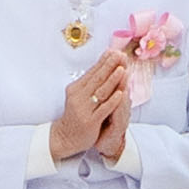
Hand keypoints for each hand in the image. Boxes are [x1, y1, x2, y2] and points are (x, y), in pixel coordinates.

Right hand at [56, 44, 140, 165]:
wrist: (66, 137)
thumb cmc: (76, 115)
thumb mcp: (79, 96)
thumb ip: (89, 83)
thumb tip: (101, 65)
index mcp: (76, 89)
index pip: (92, 72)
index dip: (104, 61)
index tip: (114, 51)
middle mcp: (78, 97)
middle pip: (97, 79)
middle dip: (109, 66)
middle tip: (119, 54)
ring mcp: (84, 109)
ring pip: (101, 92)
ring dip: (112, 80)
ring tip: (122, 69)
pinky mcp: (90, 121)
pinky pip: (103, 109)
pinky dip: (112, 101)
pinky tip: (120, 93)